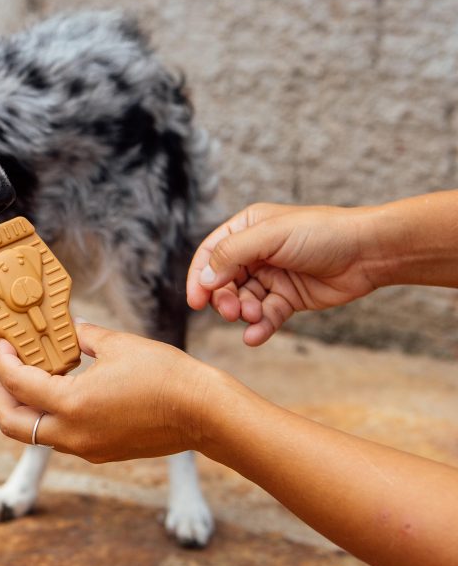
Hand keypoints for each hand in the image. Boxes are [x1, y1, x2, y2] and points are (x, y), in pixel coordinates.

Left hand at [0, 322, 223, 463]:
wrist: (205, 413)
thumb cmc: (166, 375)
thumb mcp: (117, 344)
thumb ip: (82, 337)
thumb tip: (65, 330)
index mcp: (72, 405)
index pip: (17, 384)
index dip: (2, 361)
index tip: (2, 344)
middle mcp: (73, 434)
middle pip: (12, 424)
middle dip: (0, 394)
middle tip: (5, 366)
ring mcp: (87, 448)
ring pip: (35, 433)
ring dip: (25, 405)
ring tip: (32, 374)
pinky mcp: (101, 451)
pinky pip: (61, 436)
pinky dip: (50, 414)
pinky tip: (62, 389)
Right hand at [186, 203, 378, 345]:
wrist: (369, 253)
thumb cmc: (322, 233)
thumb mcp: (270, 236)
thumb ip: (232, 254)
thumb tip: (204, 279)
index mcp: (247, 228)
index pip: (211, 254)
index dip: (199, 277)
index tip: (196, 301)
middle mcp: (256, 252)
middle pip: (223, 281)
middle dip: (223, 299)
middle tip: (231, 311)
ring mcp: (272, 276)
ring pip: (243, 301)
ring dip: (243, 312)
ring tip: (254, 316)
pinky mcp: (288, 298)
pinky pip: (265, 316)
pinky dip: (258, 328)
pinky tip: (254, 336)